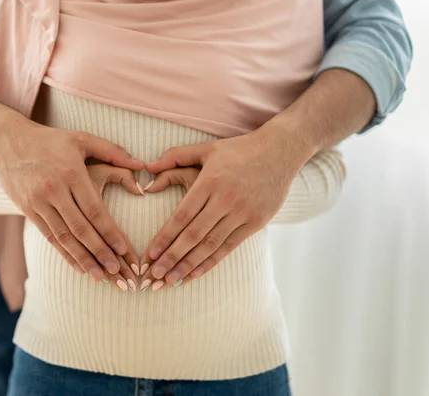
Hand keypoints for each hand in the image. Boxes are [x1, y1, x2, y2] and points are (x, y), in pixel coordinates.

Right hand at [0, 119, 144, 281]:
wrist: (8, 142)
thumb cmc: (51, 141)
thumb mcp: (82, 139)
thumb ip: (112, 152)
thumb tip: (141, 165)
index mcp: (72, 174)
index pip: (94, 210)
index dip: (109, 232)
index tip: (124, 250)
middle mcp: (55, 191)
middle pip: (80, 228)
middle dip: (100, 252)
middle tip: (117, 271)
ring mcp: (39, 202)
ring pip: (64, 237)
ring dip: (83, 259)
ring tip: (100, 276)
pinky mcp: (28, 210)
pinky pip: (49, 237)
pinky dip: (65, 253)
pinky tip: (78, 266)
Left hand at [140, 124, 313, 288]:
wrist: (280, 151)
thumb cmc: (239, 149)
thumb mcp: (206, 148)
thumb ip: (175, 156)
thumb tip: (148, 166)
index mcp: (209, 181)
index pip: (182, 216)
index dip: (165, 237)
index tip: (150, 254)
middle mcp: (225, 199)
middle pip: (193, 235)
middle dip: (172, 257)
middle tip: (153, 276)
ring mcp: (242, 212)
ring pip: (210, 245)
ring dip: (188, 265)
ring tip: (171, 281)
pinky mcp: (256, 222)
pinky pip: (229, 247)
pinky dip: (211, 262)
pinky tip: (196, 273)